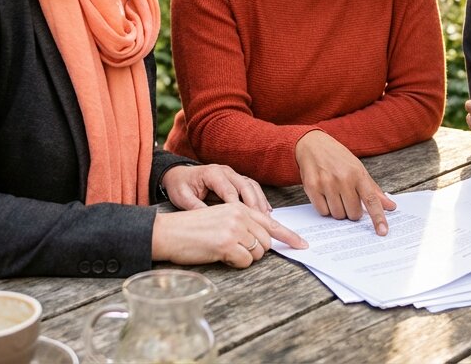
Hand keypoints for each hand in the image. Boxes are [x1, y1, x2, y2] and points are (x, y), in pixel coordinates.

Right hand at [151, 202, 307, 267]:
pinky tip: (220, 256)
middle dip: (255, 252)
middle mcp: (239, 215)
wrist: (168, 232)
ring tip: (223, 251)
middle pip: (266, 242)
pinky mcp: (226, 243)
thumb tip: (262, 242)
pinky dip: (235, 264)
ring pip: (257, 254)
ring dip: (243, 258)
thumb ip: (242, 224)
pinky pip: (244, 262)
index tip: (302, 245)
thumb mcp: (220, 218)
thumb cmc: (192, 229)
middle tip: (234, 251)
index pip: (271, 223)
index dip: (289, 236)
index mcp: (239, 207)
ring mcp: (234, 228)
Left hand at [161, 163, 271, 212]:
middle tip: (260, 221)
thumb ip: (195, 207)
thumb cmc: (181, 185)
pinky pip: (252, 188)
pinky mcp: (237, 181)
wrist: (179, 175)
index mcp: (212, 173)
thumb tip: (209, 221)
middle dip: (254, 204)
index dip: (236, 205)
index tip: (242, 221)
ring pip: (252, 186)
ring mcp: (233, 175)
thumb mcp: (182, 197)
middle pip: (245, 186)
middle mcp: (226, 171)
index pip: (228, 190)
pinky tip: (266, 213)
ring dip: (260, 202)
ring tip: (266, 219)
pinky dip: (260, 200)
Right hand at [294, 130, 394, 235]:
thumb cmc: (338, 158)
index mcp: (358, 174)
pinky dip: (325, 208)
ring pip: (338, 215)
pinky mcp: (312, 187)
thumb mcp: (358, 169)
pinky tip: (325, 195)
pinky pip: (323, 212)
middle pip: (353, 213)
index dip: (378, 217)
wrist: (313, 144)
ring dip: (338, 210)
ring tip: (335, 194)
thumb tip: (390, 206)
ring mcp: (326, 183)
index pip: (371, 200)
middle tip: (347, 198)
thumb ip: (373, 190)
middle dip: (352, 211)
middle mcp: (343, 178)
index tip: (382, 231)